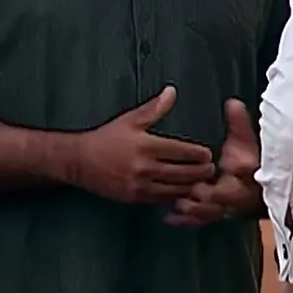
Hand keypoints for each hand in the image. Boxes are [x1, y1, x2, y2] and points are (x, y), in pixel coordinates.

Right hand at [73, 86, 215, 202]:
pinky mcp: (135, 198)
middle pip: (183, 173)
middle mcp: (145, 167)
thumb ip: (154, 108)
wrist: (80, 162)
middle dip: (201, 172)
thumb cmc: (107, 138)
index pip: (182, 151)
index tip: (208, 154)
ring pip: (175, 190)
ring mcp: (140, 185)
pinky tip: (184, 193)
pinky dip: (176, 197)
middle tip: (211, 169)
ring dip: (191, 187)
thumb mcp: (130, 120)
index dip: (199, 154)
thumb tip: (172, 92)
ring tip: (202, 183)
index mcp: (146, 145)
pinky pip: (162, 200)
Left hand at [166, 99, 261, 225]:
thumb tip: (232, 102)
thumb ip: (238, 122)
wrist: (253, 187)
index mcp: (248, 169)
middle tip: (195, 189)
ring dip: (197, 209)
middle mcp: (239, 191)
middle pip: (228, 196)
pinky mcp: (214, 214)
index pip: (248, 169)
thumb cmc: (246, 158)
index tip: (233, 164)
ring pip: (213, 211)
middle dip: (212, 193)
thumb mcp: (244, 138)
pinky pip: (200, 220)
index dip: (243, 167)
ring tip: (178, 204)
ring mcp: (226, 206)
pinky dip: (185, 219)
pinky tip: (169, 216)